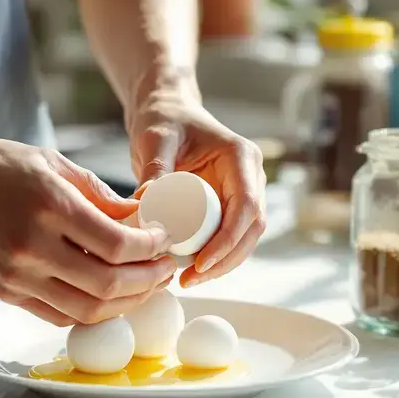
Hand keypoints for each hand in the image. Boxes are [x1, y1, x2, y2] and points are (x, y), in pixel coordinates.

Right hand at [0, 134, 176, 325]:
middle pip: (109, 284)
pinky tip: (109, 297)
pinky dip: (92, 311)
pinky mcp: (5, 291)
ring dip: (125, 304)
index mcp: (49, 207)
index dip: (151, 248)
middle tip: (165, 269)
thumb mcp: (53, 163)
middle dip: (148, 281)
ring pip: (88, 310)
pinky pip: (60, 315)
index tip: (165, 241)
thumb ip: (99, 195)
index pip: (118, 244)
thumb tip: (140, 220)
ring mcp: (17, 275)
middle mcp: (33, 247)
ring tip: (144, 287)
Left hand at [129, 87, 266, 287]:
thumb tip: (146, 202)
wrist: (167, 115)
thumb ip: (155, 166)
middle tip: (191, 280)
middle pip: (252, 229)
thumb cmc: (163, 122)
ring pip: (246, 238)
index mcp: (241, 157)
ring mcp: (244, 192)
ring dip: (223, 264)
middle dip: (226, 260)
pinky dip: (216, 257)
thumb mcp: (156, 139)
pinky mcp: (231, 205)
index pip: (247, 207)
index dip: (228, 240)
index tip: (200, 263)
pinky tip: (191, 272)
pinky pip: (231, 237)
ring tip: (188, 281)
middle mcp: (251, 176)